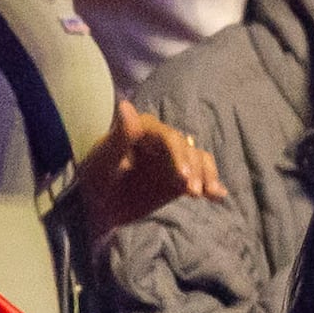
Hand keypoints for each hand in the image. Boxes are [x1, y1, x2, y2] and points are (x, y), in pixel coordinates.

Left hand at [68, 104, 219, 237]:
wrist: (97, 207)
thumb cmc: (95, 179)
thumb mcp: (104, 160)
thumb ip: (120, 136)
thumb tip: (126, 106)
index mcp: (142, 129)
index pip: (167, 136)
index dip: (178, 154)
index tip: (183, 177)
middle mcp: (161, 140)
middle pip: (186, 148)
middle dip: (193, 169)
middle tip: (193, 193)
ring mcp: (172, 158)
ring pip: (198, 159)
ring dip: (206, 175)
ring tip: (209, 195)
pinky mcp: (180, 176)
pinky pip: (201, 175)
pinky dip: (211, 184)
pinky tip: (218, 195)